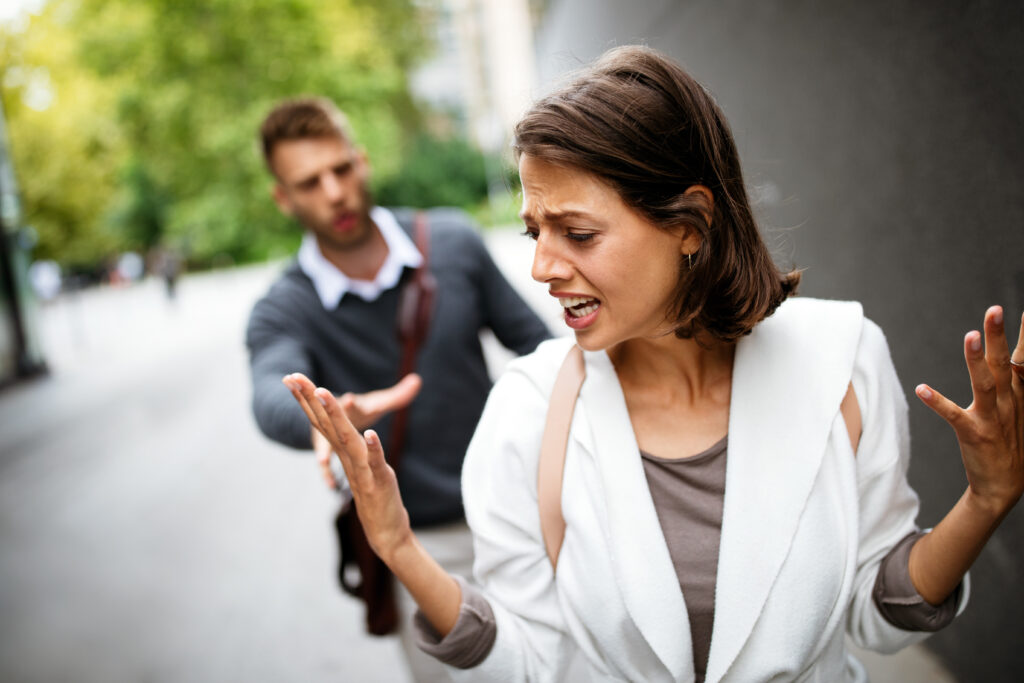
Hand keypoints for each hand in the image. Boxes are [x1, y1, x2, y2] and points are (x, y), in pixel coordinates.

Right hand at [283, 373, 412, 561]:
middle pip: (325, 424)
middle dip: (310, 398)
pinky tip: (371, 433)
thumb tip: (347, 422)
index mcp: (343, 450)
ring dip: (334, 414)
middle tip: (294, 377)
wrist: (384, 530)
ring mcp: (361, 467)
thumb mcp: (362, 462)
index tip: (290, 376)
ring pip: (346, 437)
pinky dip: (372, 448)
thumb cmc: (373, 493)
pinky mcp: (379, 478)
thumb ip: (355, 441)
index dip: (305, 399)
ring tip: (324, 393)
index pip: (320, 421)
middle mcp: (346, 456)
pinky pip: (374, 460)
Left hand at [916, 306, 1023, 518]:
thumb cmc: (1011, 443)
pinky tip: (921, 388)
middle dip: (1000, 336)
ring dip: (976, 360)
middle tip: (995, 309)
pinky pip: (953, 416)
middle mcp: (1010, 403)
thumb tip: (1016, 358)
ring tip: (969, 336)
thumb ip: (1017, 382)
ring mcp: (992, 418)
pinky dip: (938, 402)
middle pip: (1005, 364)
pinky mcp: (973, 434)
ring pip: (985, 384)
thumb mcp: (1021, 410)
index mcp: (1021, 396)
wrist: (1003, 487)